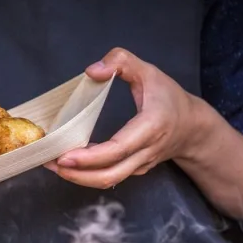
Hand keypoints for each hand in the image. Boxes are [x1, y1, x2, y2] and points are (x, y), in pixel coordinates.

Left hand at [46, 48, 201, 188]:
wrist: (192, 127)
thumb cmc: (169, 97)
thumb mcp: (149, 71)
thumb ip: (121, 61)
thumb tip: (92, 71)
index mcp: (151, 126)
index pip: (119, 149)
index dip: (90, 157)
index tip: (65, 155)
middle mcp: (146, 151)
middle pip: (111, 174)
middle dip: (78, 174)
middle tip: (50, 162)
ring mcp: (141, 165)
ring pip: (109, 180)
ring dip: (79, 178)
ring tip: (52, 165)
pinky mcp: (134, 170)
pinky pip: (111, 177)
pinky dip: (88, 175)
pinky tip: (69, 164)